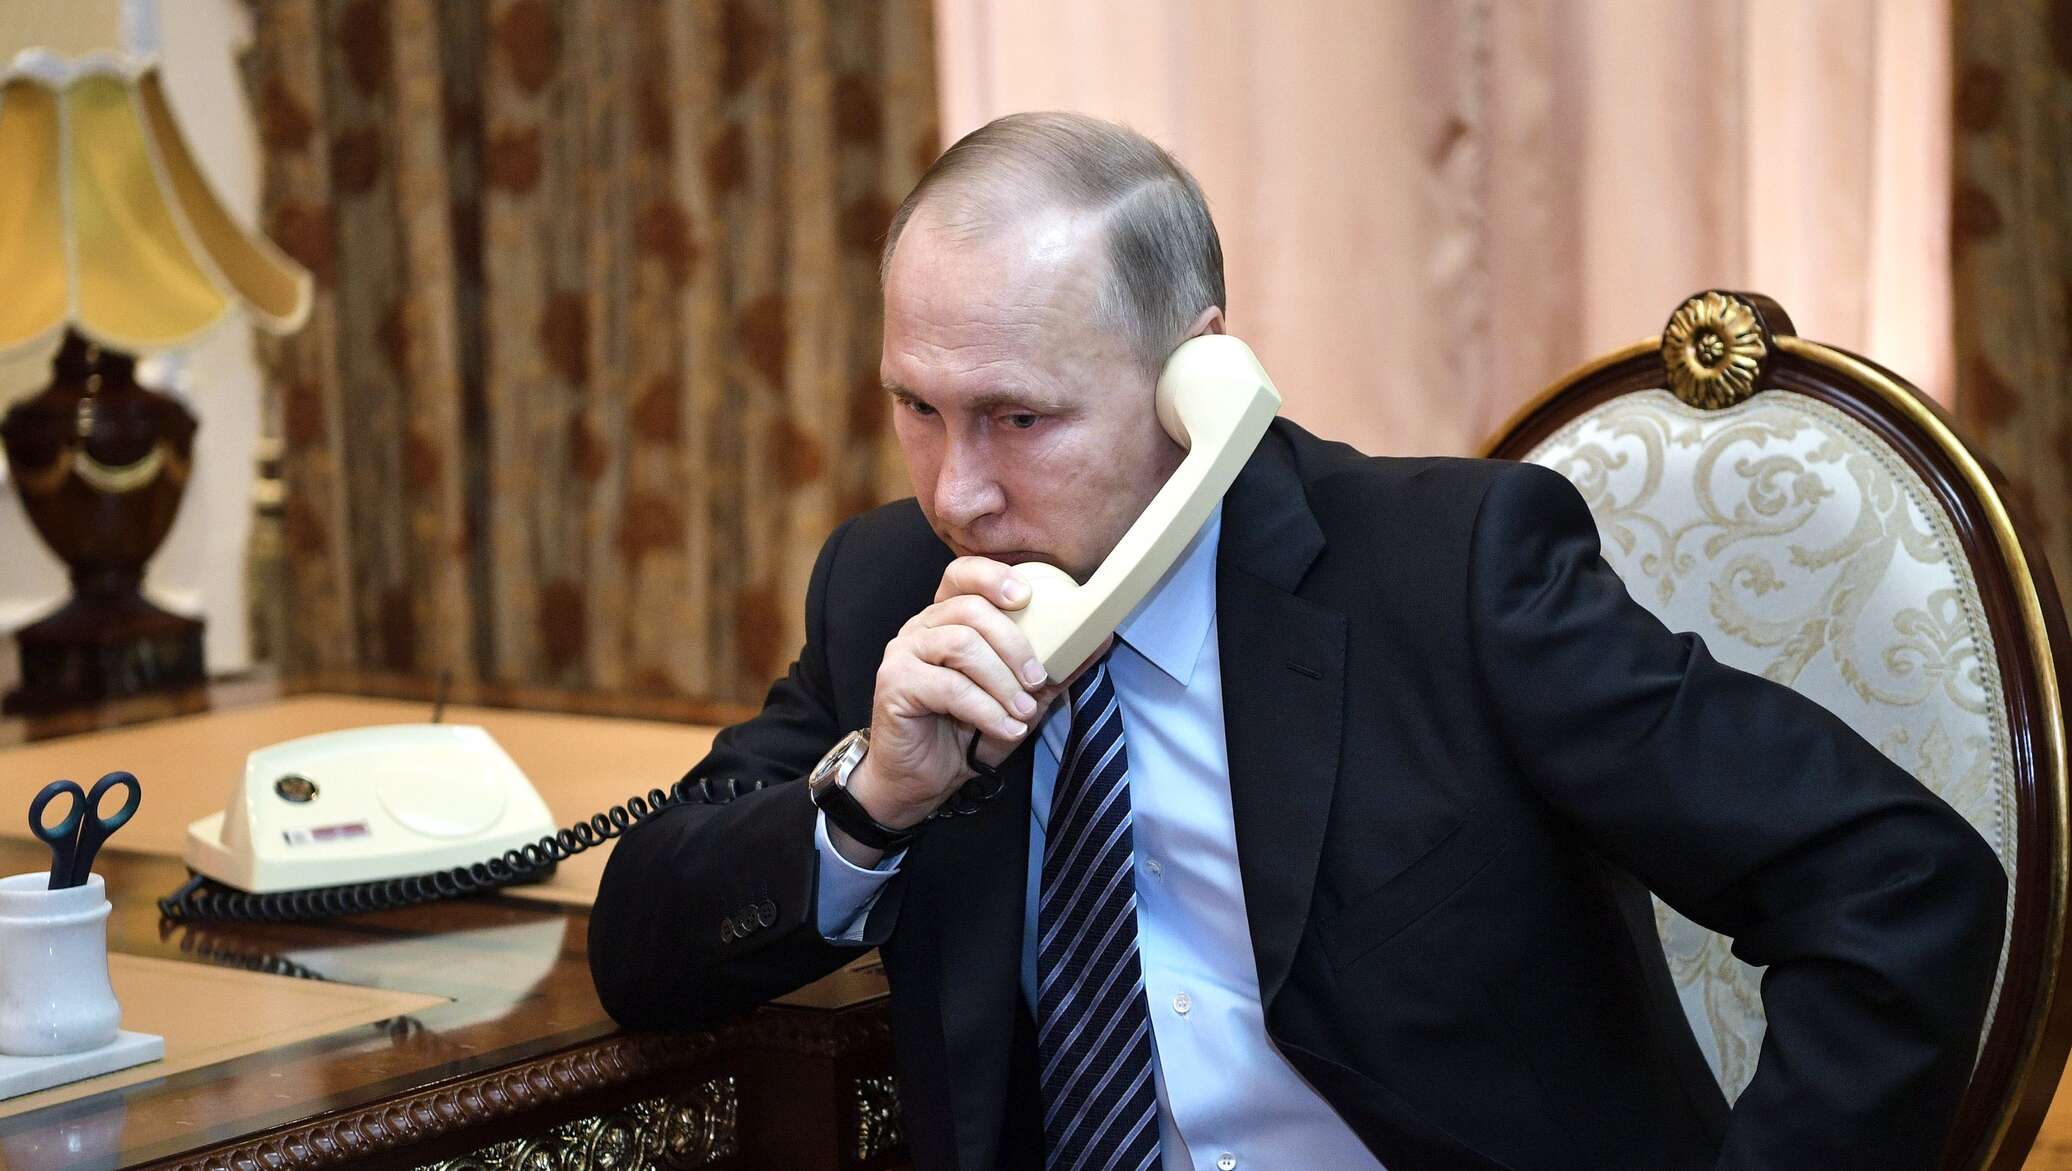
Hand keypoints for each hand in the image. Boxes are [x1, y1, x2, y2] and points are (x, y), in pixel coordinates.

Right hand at [837, 558, 1108, 863]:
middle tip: (1037, 679)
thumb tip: (1099, 640)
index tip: (1027, 596)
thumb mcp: (1021, 698)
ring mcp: (904, 653)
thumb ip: (1054, 669)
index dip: (993, 576)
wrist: (921, 780)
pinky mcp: (895, 684)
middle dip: (1014, 643)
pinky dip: (986, 709)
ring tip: (1023, 711)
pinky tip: (1005, 729)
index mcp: (947, 619)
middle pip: (970, 609)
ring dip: (1002, 680)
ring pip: (961, 644)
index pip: (962, 573)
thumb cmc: (967, 734)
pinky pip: (948, 686)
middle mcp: (921, 628)